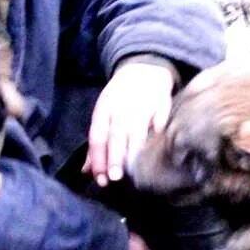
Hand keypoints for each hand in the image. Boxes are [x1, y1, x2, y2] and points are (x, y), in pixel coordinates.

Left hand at [88, 61, 175, 186]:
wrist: (144, 70)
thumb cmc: (120, 99)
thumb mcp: (104, 115)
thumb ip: (97, 145)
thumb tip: (87, 172)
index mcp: (104, 110)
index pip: (97, 137)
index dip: (98, 159)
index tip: (102, 179)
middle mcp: (121, 108)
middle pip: (116, 135)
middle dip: (115, 157)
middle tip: (115, 177)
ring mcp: (142, 105)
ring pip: (137, 131)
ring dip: (134, 151)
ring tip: (134, 171)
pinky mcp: (162, 104)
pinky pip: (160, 122)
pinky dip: (157, 135)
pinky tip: (156, 151)